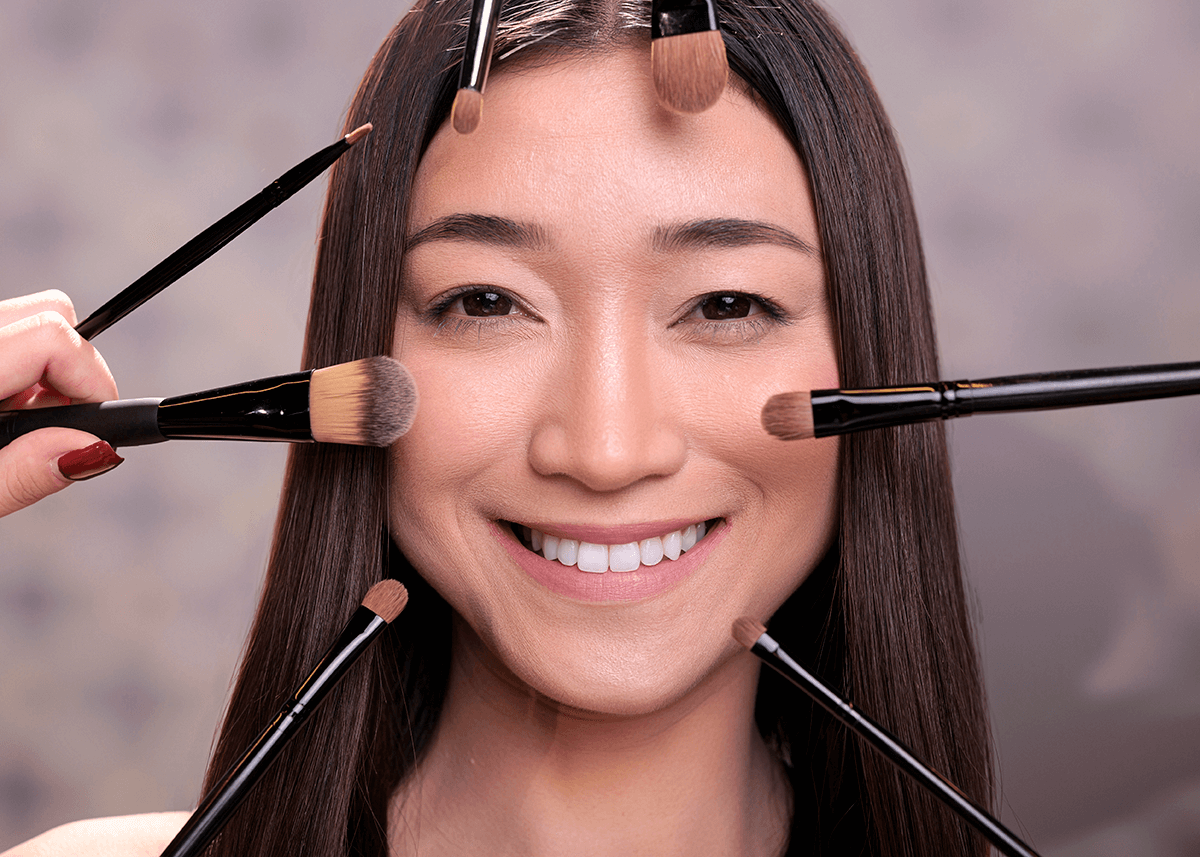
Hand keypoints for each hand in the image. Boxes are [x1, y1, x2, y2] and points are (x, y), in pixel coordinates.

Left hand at [0, 290, 121, 516]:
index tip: (101, 429)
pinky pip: (9, 338)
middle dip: (75, 369)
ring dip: (43, 374)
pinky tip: (0, 414)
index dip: (94, 382)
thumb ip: (21, 474)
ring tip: (15, 428)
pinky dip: (19, 374)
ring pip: (29, 322)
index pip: (54, 339)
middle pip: (51, 313)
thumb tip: (95, 449)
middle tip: (57, 428)